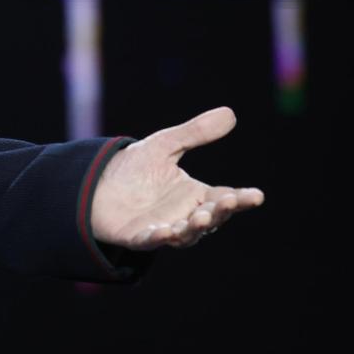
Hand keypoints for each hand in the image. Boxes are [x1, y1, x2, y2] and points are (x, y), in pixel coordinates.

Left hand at [89, 106, 264, 249]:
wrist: (96, 183)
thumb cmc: (135, 168)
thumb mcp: (164, 145)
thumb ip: (194, 133)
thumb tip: (230, 113)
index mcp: (196, 195)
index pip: (225, 198)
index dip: (242, 199)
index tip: (257, 195)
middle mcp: (184, 215)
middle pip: (211, 218)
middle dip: (221, 211)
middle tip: (227, 201)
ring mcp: (163, 228)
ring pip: (186, 234)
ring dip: (195, 228)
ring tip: (202, 217)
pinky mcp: (138, 237)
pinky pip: (151, 241)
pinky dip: (160, 237)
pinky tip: (165, 231)